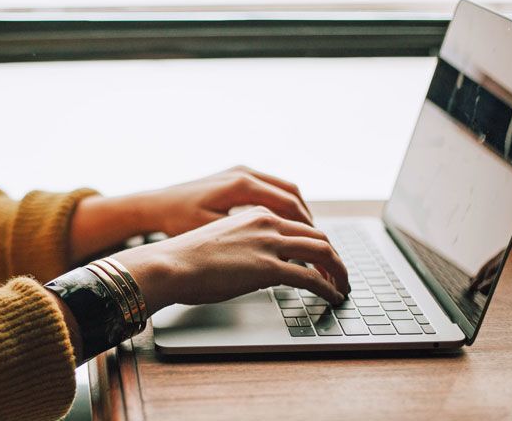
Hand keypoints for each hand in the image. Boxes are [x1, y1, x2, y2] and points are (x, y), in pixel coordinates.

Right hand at [111, 206, 348, 314]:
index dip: (317, 243)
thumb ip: (245, 244)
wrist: (170, 264)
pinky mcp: (268, 267)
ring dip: (338, 271)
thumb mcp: (221, 240)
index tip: (322, 259)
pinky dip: (328, 287)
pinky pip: (311, 277)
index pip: (299, 225)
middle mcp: (267, 222)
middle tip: (340, 274)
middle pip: (318, 236)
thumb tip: (255, 264)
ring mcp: (269, 244)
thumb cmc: (186, 258)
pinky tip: (332, 297)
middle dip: (334, 257)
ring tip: (342, 287)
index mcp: (255, 214)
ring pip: (323, 252)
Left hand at [136, 165, 312, 236]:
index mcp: (242, 185)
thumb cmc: (178, 221)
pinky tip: (285, 225)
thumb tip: (280, 254)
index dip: (307, 229)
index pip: (289, 205)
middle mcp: (245, 173)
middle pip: (292, 195)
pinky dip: (283, 205)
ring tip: (307, 237)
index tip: (319, 248)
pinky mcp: (236, 176)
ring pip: (284, 190)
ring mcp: (241, 172)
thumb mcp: (212, 233)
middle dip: (308, 221)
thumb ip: (247, 240)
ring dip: (298, 212)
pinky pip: (271, 188)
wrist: (155, 205)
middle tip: (320, 245)